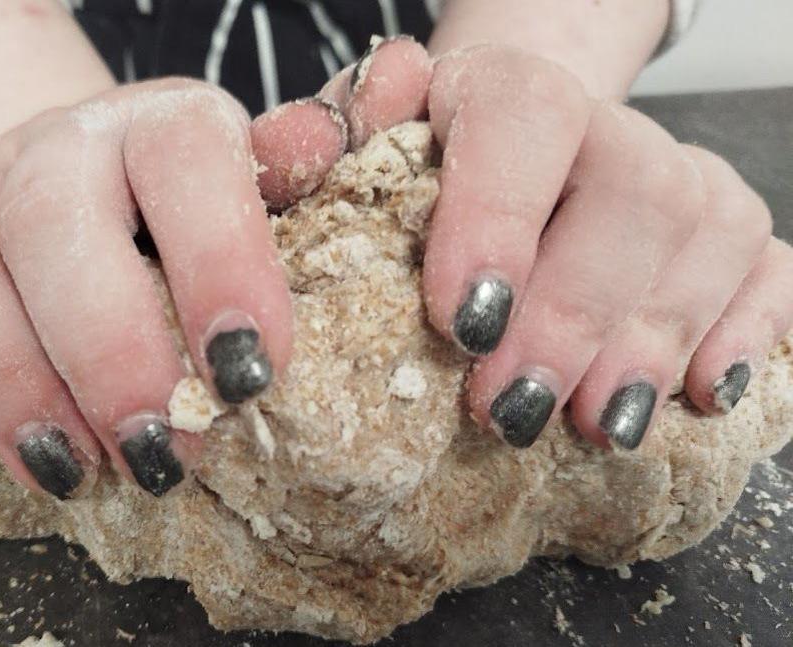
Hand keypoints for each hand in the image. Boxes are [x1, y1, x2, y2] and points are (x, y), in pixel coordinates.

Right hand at [0, 79, 291, 497]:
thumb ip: (308, 165)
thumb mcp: (260, 188)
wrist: (80, 178)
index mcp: (161, 124)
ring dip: (14, 385)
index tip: (249, 376)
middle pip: (52, 224)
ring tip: (74, 471)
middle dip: (106, 354)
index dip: (217, 263)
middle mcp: (56, 144)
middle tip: (159, 454)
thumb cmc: (187, 210)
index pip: (183, 161)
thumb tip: (372, 108)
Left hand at [252, 39, 792, 449]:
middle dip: (573, 316)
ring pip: (704, 236)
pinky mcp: (730, 234)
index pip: (522, 119)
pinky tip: (703, 393)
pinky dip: (746, 331)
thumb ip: (309, 150)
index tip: (461, 321)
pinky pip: (770, 269)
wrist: (504, 163)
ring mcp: (679, 174)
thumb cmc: (414, 180)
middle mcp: (604, 125)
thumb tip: (297, 145)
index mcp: (503, 91)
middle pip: (630, 192)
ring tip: (598, 424)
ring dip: (651, 341)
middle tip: (514, 410)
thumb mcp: (345, 163)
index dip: (497, 216)